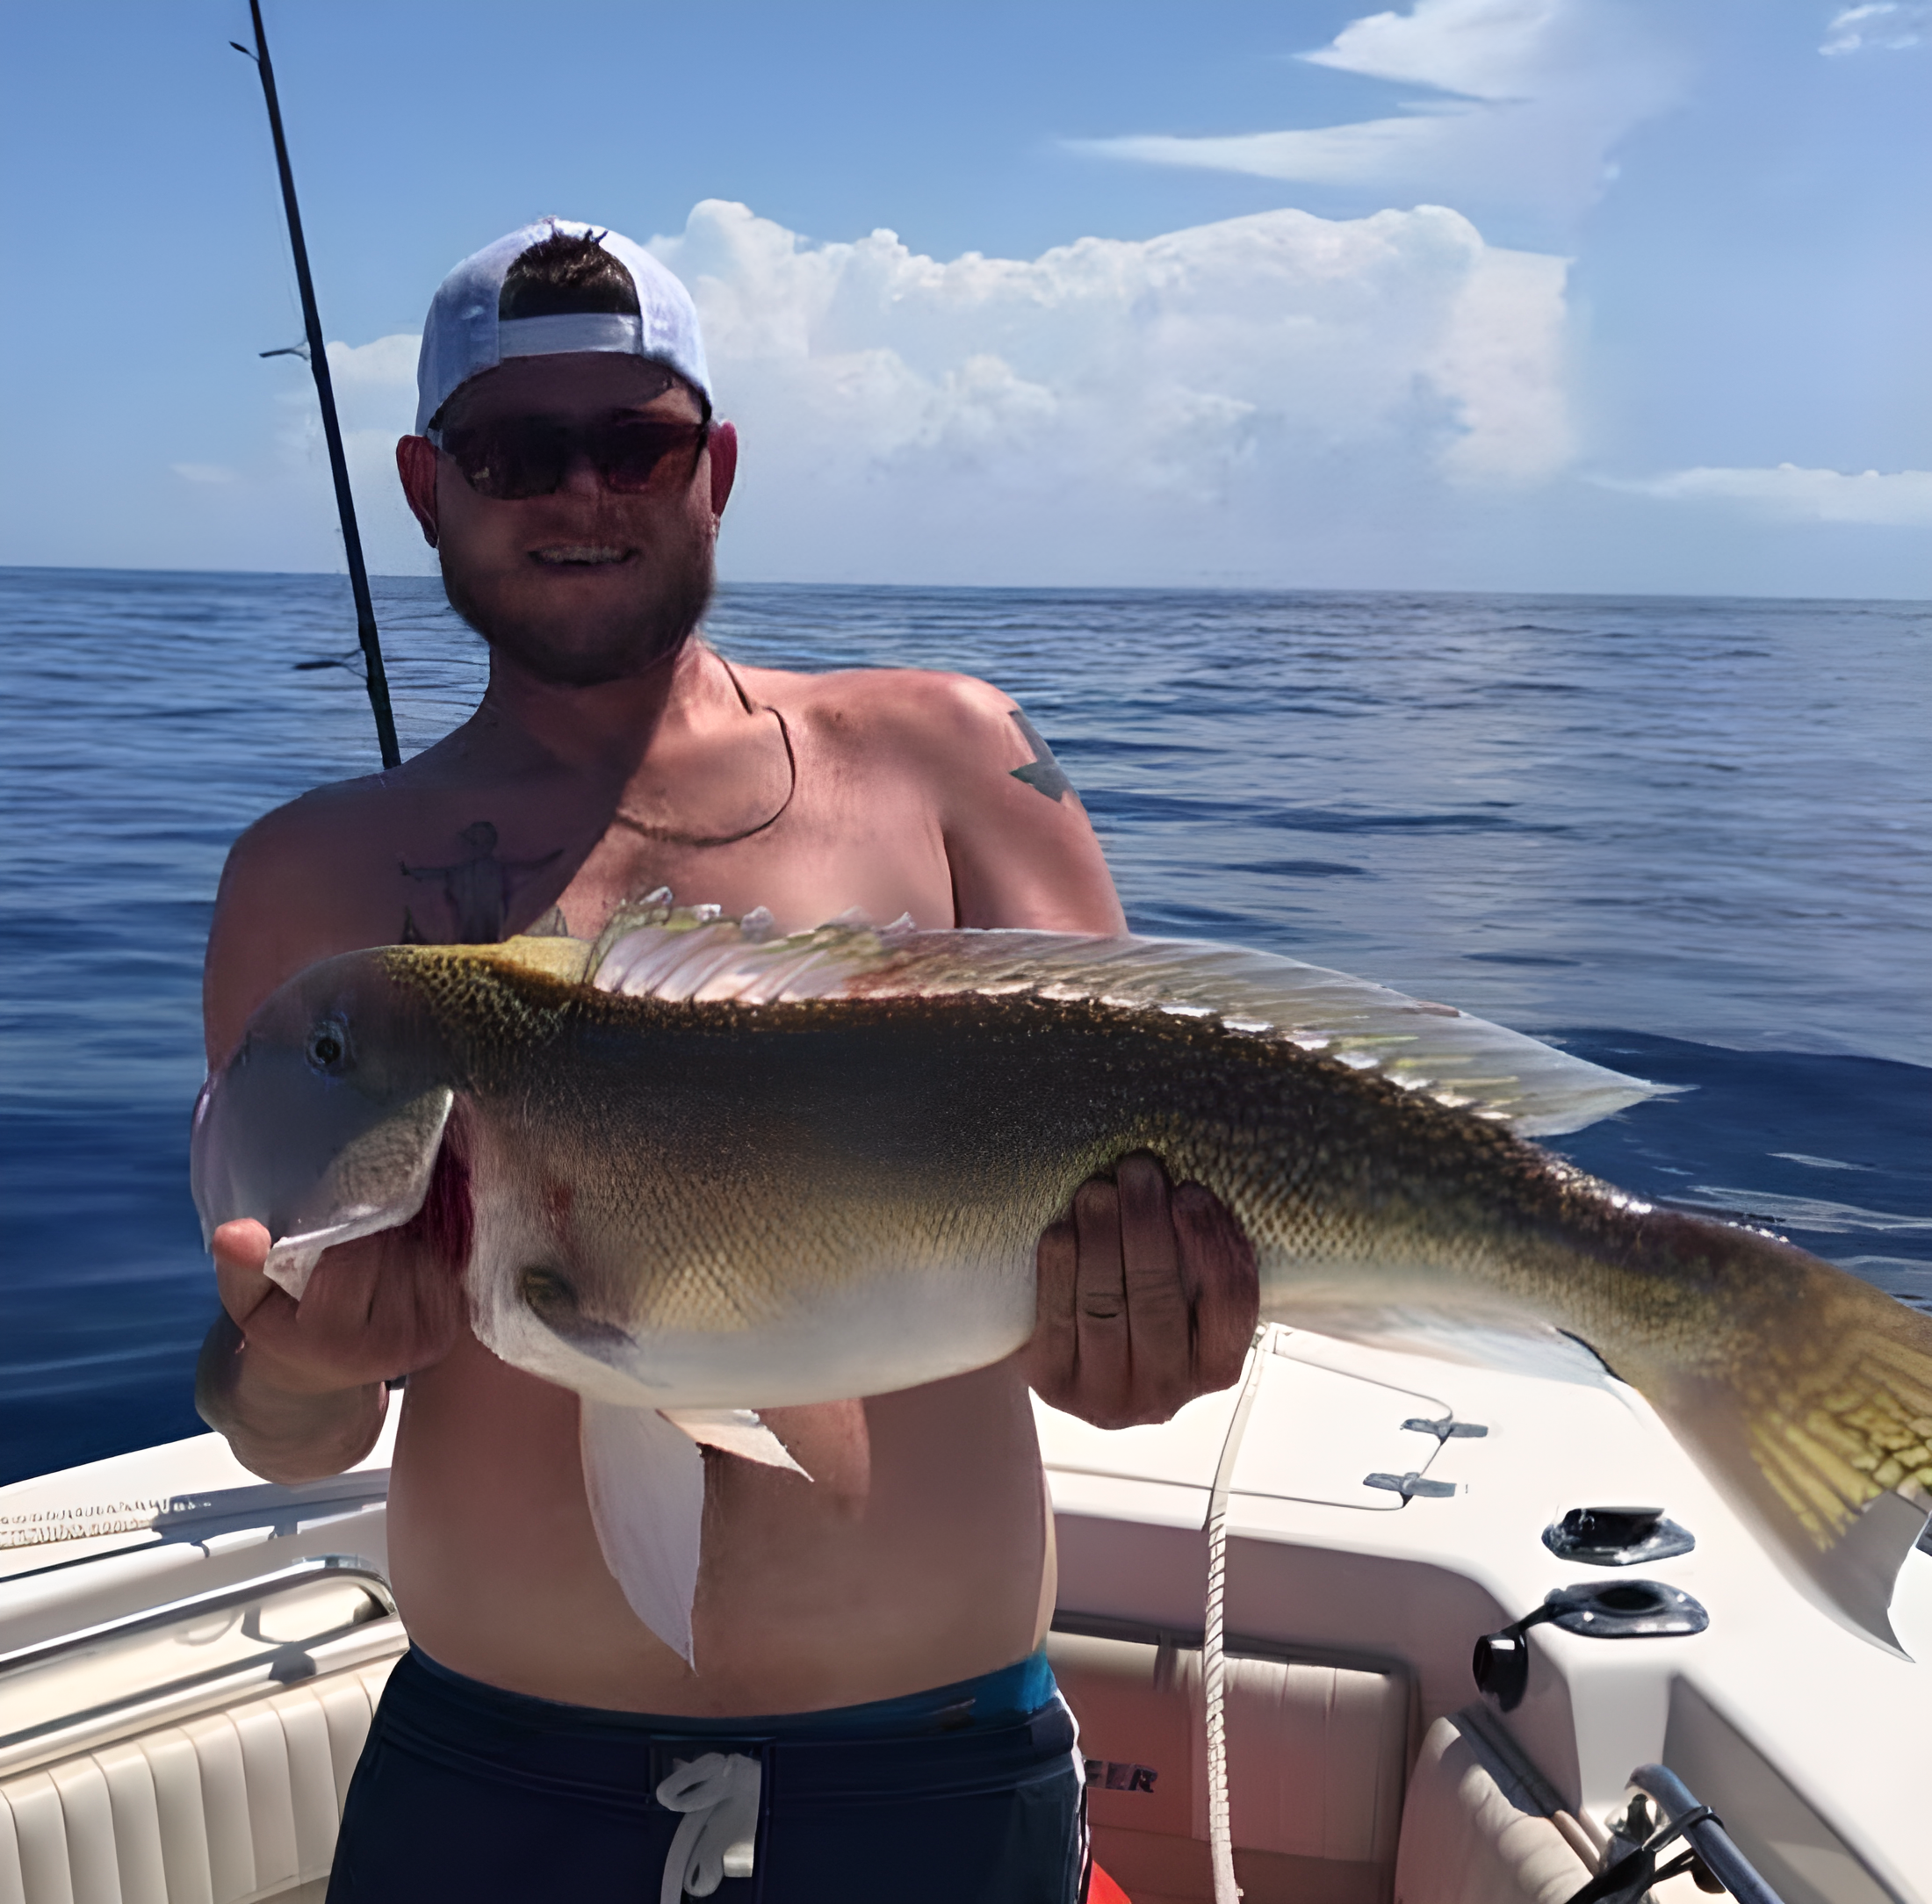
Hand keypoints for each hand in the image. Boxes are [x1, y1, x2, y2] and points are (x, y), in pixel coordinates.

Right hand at [211, 1219, 462, 1394]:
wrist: (315, 1380)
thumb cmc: (279, 1329)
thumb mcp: (248, 1303)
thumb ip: (241, 1267)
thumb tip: (234, 1233)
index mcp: (329, 1337)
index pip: (352, 1254)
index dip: (342, 1230)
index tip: (332, 1225)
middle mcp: (384, 1347)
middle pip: (393, 1252)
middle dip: (374, 1233)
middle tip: (354, 1237)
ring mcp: (421, 1344)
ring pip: (422, 1257)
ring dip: (402, 1244)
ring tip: (375, 1256)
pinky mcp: (444, 1335)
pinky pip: (443, 1273)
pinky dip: (424, 1261)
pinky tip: (400, 1270)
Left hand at [1024, 1153, 1258, 1429]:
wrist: (1075, 1356)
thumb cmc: (1143, 1301)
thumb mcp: (1185, 1284)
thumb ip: (1196, 1247)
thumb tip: (1186, 1181)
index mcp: (1215, 1365)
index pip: (1230, 1303)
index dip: (1212, 1245)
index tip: (1190, 1191)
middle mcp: (1167, 1392)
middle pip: (1159, 1299)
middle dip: (1147, 1226)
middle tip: (1137, 1171)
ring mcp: (1108, 1394)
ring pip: (1105, 1307)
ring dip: (1100, 1240)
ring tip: (1097, 1191)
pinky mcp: (1054, 1384)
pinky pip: (1056, 1320)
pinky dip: (1059, 1271)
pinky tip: (1061, 1232)